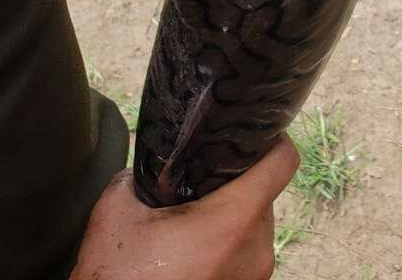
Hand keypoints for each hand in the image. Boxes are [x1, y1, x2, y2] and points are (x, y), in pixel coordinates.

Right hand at [70, 138, 298, 279]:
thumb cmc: (118, 272)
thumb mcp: (119, 207)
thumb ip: (146, 173)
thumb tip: (158, 160)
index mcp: (232, 222)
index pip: (282, 163)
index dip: (272, 140)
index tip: (253, 135)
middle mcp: (255, 252)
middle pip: (264, 196)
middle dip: (235, 186)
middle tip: (200, 186)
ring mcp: (253, 279)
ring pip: (255, 228)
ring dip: (230, 220)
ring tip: (191, 224)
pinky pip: (246, 256)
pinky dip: (226, 247)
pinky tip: (193, 250)